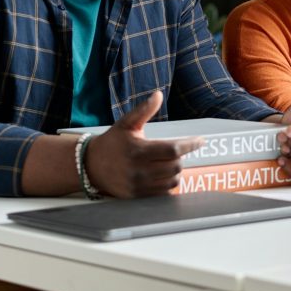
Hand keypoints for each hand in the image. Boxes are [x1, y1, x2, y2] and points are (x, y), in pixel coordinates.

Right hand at [85, 91, 203, 197]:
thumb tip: (158, 94)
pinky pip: (163, 193)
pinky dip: (168, 184)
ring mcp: (138, 185)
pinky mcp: (137, 196)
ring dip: (176, 171)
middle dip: (180, 157)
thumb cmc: (112, 142)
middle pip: (175, 166)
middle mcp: (139, 170)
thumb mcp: (127, 123)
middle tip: (176, 150)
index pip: (173, 149)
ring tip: (169, 162)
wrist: (89, 165)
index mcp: (139, 150)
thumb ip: (144, 110)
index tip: (200, 141)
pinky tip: (163, 174)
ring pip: (172, 181)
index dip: (190, 145)